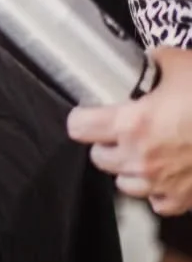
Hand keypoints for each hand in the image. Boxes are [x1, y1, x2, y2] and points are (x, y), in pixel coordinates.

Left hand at [67, 47, 191, 214]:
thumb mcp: (181, 63)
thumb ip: (156, 62)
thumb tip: (149, 60)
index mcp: (133, 123)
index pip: (80, 127)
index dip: (81, 117)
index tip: (85, 112)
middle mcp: (141, 158)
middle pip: (99, 158)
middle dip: (104, 143)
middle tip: (116, 129)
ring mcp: (162, 184)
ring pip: (124, 183)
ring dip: (127, 167)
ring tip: (140, 150)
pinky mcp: (184, 200)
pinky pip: (156, 201)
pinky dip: (156, 189)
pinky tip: (165, 171)